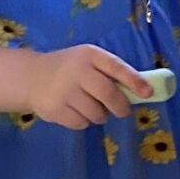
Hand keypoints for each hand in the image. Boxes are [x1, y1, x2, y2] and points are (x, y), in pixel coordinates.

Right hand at [28, 44, 149, 128]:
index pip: (117, 67)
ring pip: (97, 113)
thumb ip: (111, 72)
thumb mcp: (89, 61)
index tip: (148, 93)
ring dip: (101, 115)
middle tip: (122, 111)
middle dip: (121, 107)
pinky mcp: (55, 109)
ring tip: (92, 107)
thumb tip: (143, 91)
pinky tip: (76, 111)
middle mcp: (76, 71)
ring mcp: (64, 91)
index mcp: (89, 55)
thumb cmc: (70, 69)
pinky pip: (82, 123)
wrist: (31, 76)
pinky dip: (84, 121)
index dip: (135, 81)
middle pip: (108, 94)